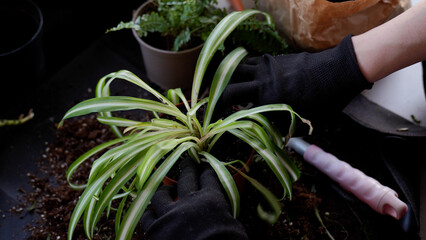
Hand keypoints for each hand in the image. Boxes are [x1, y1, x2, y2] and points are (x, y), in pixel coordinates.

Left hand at [141, 158, 247, 239]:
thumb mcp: (234, 228)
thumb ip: (225, 214)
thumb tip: (223, 213)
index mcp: (210, 200)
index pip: (209, 178)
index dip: (207, 170)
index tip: (205, 165)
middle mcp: (188, 202)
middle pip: (186, 178)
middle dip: (187, 168)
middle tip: (187, 162)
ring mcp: (169, 215)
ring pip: (161, 194)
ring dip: (164, 190)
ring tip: (167, 189)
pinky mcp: (155, 229)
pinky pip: (147, 216)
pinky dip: (150, 212)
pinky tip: (151, 211)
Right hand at [220, 35, 372, 120]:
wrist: (339, 71)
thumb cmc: (326, 99)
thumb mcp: (307, 120)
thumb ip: (288, 131)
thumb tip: (280, 143)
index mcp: (268, 100)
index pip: (239, 112)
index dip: (225, 119)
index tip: (216, 124)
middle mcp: (262, 82)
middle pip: (229, 88)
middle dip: (216, 98)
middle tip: (210, 106)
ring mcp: (267, 67)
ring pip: (237, 70)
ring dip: (227, 80)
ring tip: (222, 89)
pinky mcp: (273, 59)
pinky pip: (251, 62)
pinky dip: (243, 69)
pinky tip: (245, 76)